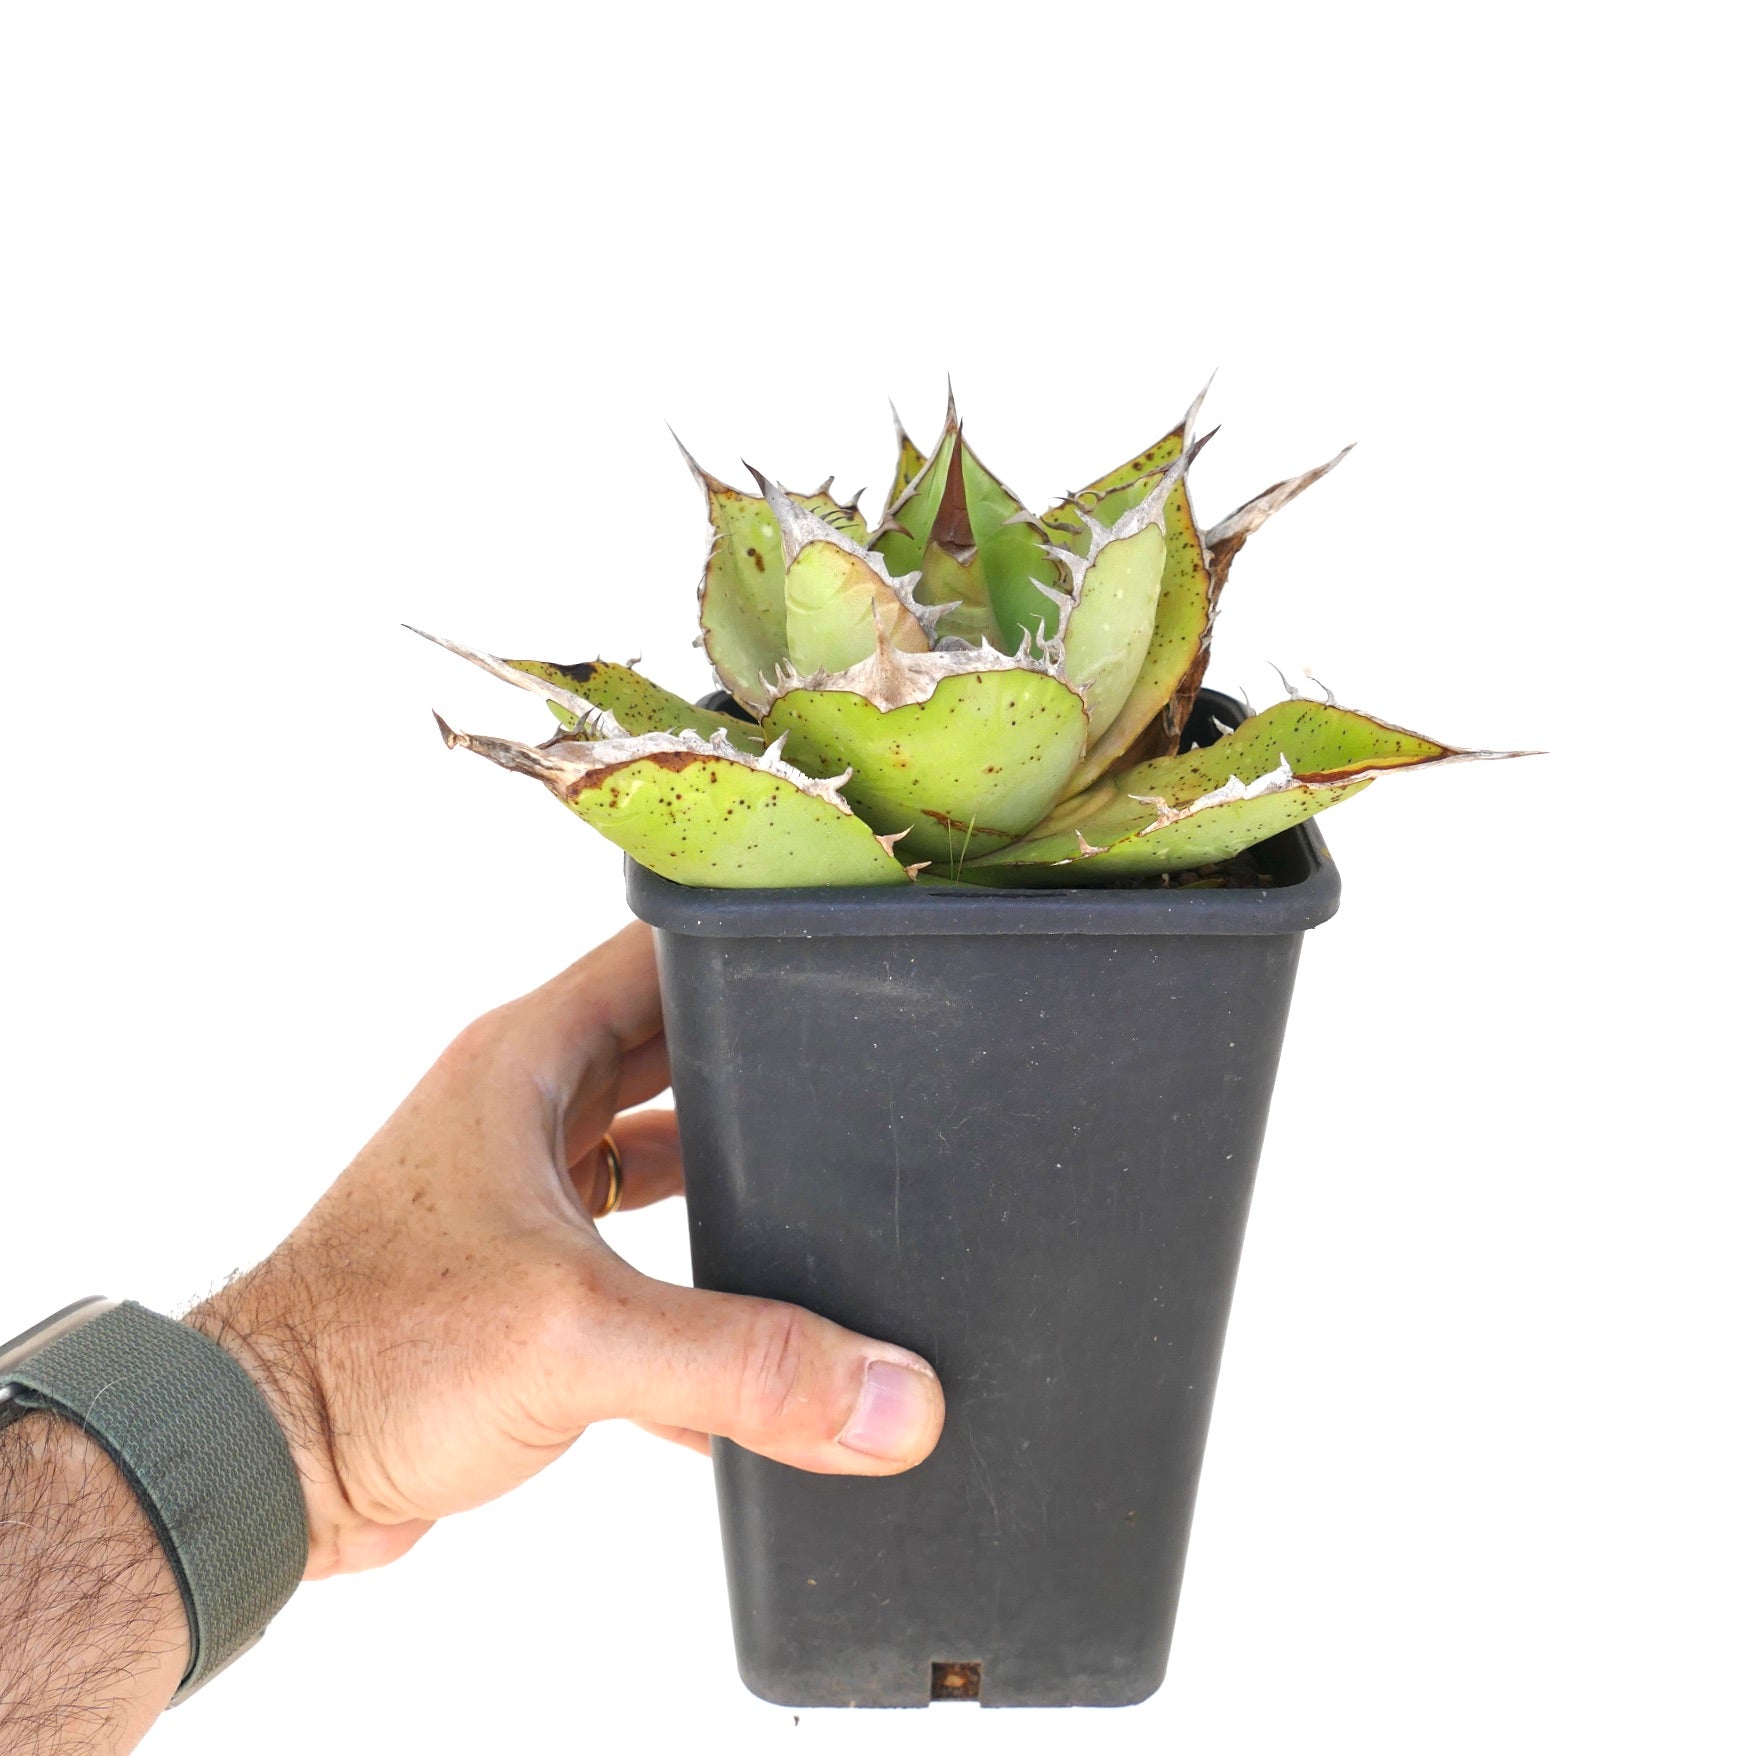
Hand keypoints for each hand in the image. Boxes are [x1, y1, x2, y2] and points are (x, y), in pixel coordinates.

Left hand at [188, 923, 944, 1579]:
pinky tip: (748, 1358)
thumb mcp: (581, 1341)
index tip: (839, 952)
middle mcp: (519, 1112)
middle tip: (859, 1083)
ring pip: (652, 1158)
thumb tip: (890, 1396)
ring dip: (725, 1186)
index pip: (657, 953)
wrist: (263, 1465)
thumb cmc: (367, 1352)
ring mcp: (516, 1196)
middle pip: (669, 1054)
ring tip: (817, 1206)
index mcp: (525, 1065)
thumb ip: (749, 1364)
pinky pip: (630, 1261)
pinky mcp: (516, 1281)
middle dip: (759, 1073)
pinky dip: (687, 1295)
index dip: (747, 945)